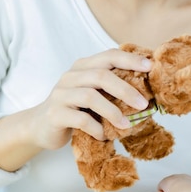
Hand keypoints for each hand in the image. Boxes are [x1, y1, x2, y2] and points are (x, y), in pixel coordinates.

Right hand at [0, 49, 151, 171]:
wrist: (40, 127)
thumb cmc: (74, 110)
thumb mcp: (93, 95)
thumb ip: (111, 90)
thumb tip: (147, 96)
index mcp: (84, 67)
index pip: (109, 55)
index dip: (130, 59)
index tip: (150, 67)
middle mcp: (71, 76)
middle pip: (102, 75)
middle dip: (126, 90)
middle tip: (143, 105)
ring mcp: (61, 94)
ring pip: (91, 96)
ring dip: (112, 112)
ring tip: (125, 125)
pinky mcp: (55, 114)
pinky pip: (80, 119)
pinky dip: (96, 128)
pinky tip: (103, 136)